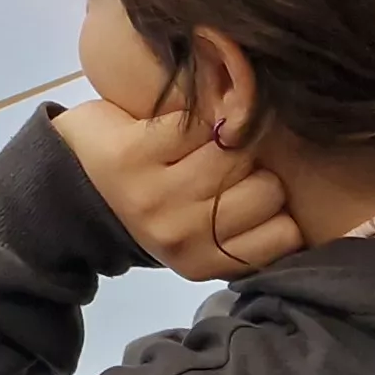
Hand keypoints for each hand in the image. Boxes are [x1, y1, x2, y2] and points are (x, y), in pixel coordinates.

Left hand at [52, 100, 302, 281]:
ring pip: (241, 153)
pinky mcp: (137, 153)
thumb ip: (244, 226)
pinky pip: (202, 122)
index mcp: (202, 262)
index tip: (254, 195)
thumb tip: (310, 196)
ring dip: (232, 137)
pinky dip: (202, 112)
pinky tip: (186, 120)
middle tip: (226, 167)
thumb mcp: (197, 234)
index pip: (286, 234)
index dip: (279, 208)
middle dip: (258, 171)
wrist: (64, 188)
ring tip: (209, 141)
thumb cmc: (146, 207)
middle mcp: (182, 234)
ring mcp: (159, 195)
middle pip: (269, 190)